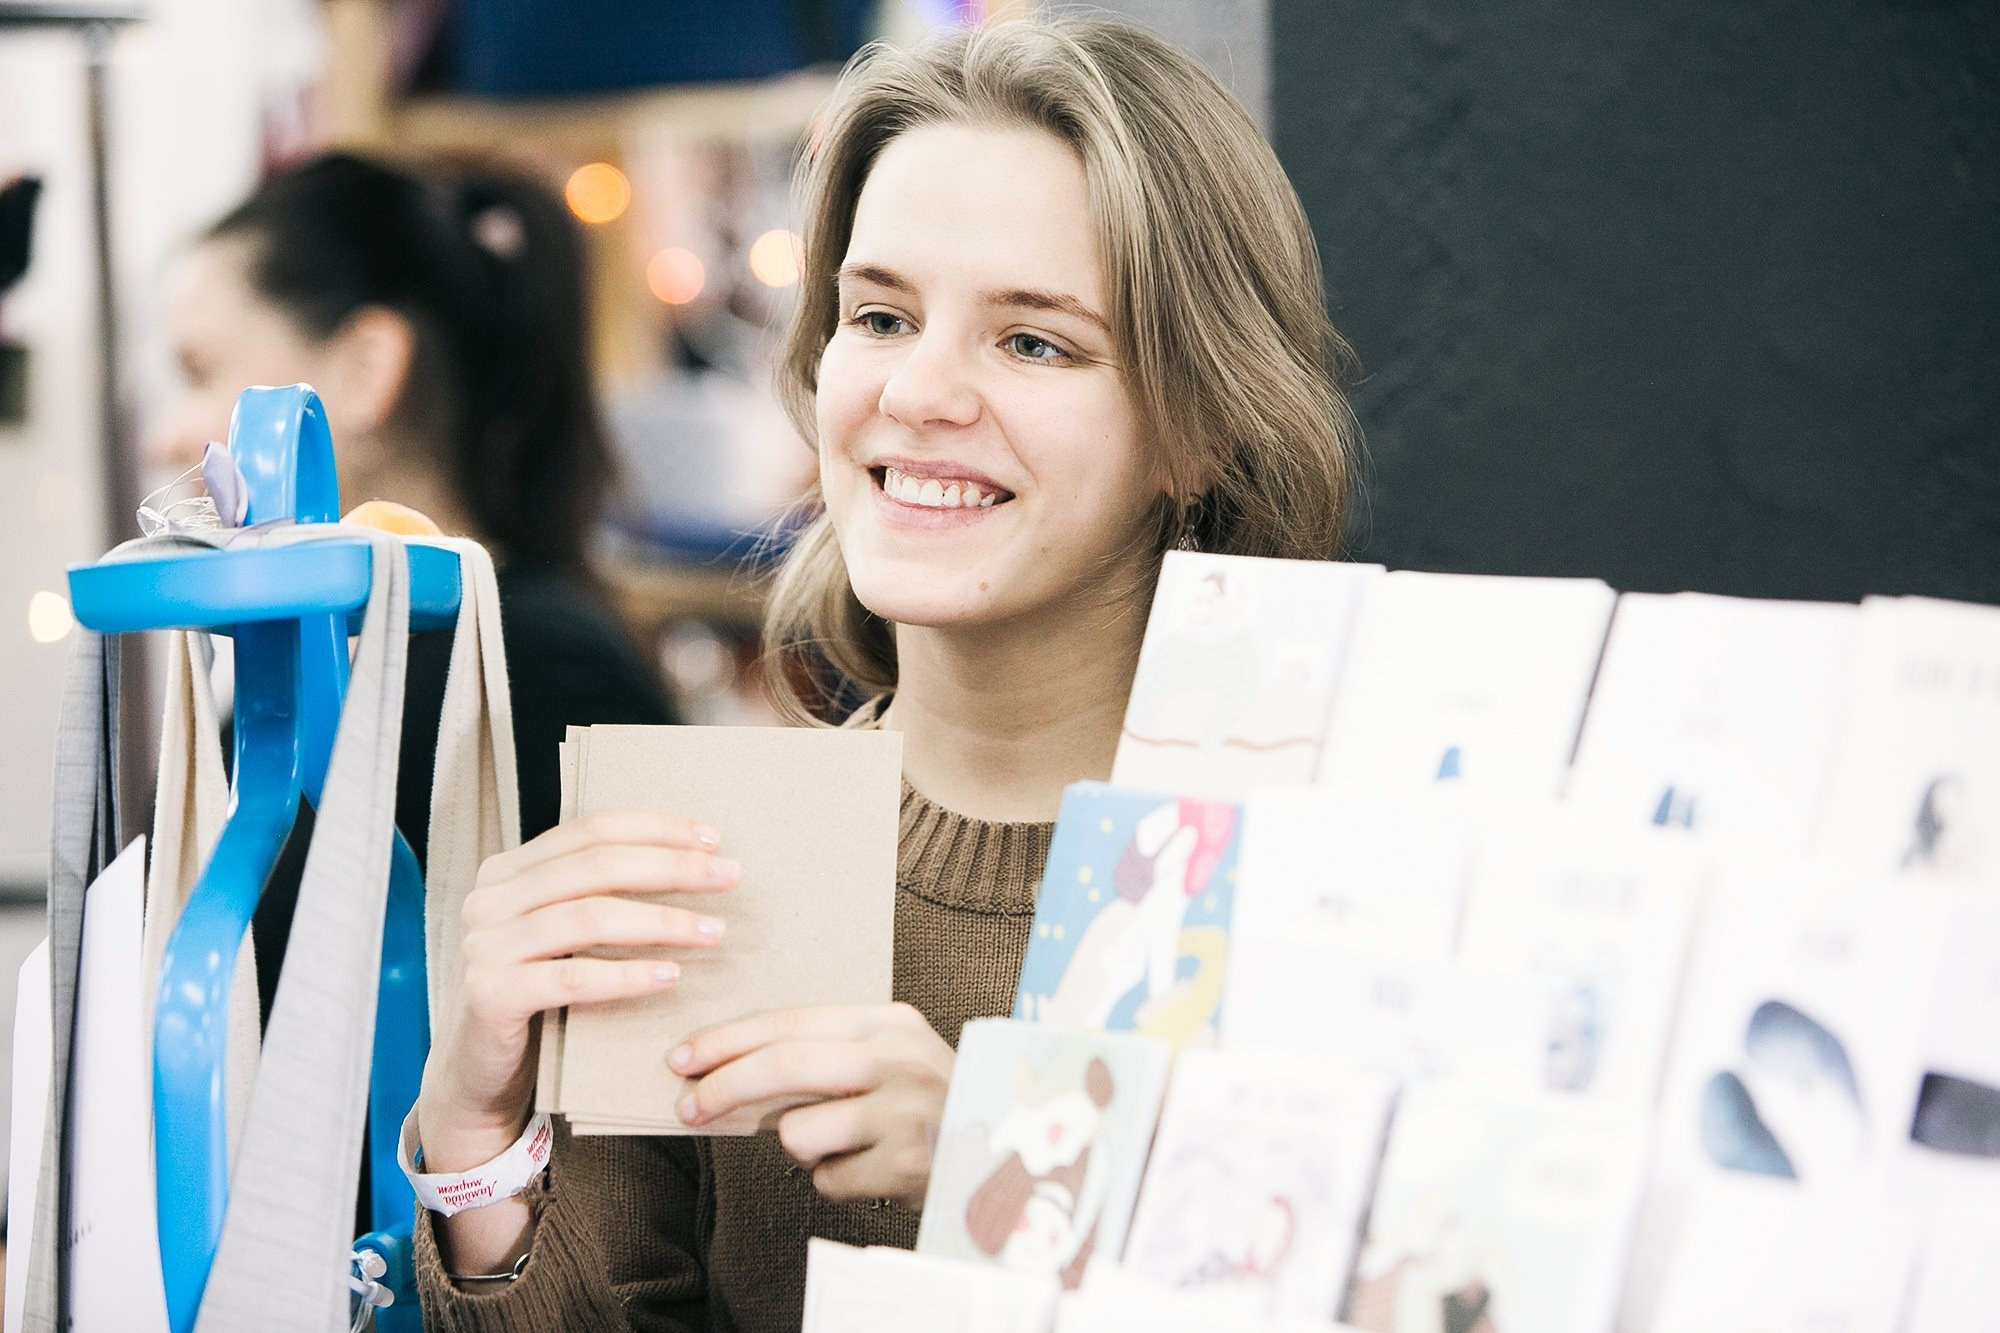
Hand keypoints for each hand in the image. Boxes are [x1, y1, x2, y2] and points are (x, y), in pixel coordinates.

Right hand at [417, 811, 740, 1169]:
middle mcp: (490, 900)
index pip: (590, 830)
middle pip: (596, 866)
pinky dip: (627, 975)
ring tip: (713, 932)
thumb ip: (593, 896)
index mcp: (507, 871)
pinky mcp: (490, 994)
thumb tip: (689, 859)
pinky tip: (670, 976)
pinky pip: (572, 978)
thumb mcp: (558, 937)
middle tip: (729, 877)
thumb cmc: (536, 999)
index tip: (713, 839)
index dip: (655, 829)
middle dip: (672, 867)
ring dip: (662, 921)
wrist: (480, 1077)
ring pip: (590, 917)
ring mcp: (484, 946)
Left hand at [670, 1003, 953, 1208]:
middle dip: (724, 1087)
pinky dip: (836, 1182)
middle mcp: (899, 1058)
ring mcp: (905, 1111)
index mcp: (888, 1021)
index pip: (790, 1021)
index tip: (682, 1058)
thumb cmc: (929, 1104)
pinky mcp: (906, 1165)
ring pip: (799, 1133)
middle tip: (689, 1108)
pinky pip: (828, 1181)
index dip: (727, 1040)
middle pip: (784, 1065)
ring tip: (846, 1145)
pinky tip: (872, 1171)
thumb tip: (730, 1072)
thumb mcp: (889, 1059)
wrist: (1004, 1149)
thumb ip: (826, 1056)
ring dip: (804, 1148)